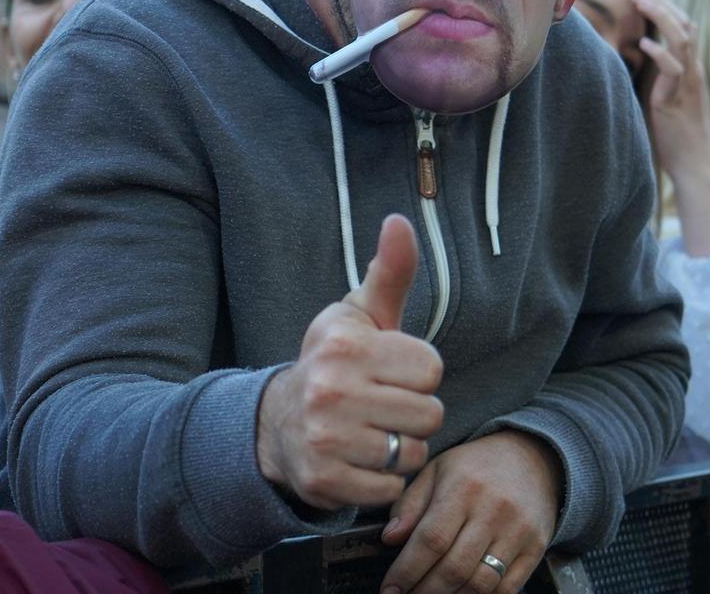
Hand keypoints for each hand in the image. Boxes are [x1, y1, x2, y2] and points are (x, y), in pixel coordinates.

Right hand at [256, 216, 444, 509]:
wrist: (277, 423)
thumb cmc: (335, 363)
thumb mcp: (359, 315)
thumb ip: (390, 272)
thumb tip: (399, 221)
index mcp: (346, 346)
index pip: (432, 369)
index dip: (418, 373)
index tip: (391, 373)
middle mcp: (332, 391)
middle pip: (429, 414)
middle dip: (415, 414)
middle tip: (383, 407)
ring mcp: (325, 439)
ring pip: (413, 454)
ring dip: (402, 449)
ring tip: (373, 433)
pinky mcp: (324, 481)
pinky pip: (391, 489)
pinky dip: (385, 481)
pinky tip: (362, 461)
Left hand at [379, 430, 562, 593]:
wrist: (532, 456)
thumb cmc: (478, 466)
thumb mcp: (437, 470)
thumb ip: (410, 504)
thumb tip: (389, 538)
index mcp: (464, 488)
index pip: (431, 540)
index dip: (406, 571)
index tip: (390, 588)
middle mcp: (494, 510)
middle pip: (454, 568)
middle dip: (423, 591)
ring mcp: (519, 531)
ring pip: (480, 584)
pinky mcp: (535, 547)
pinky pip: (507, 588)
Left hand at [631, 0, 709, 180]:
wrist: (697, 166)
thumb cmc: (683, 138)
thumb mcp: (676, 100)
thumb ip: (668, 80)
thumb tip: (650, 64)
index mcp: (693, 72)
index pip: (687, 29)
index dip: (668, 9)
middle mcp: (694, 74)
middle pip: (686, 27)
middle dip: (662, 6)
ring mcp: (687, 86)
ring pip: (683, 41)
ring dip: (662, 18)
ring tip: (641, 3)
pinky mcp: (676, 101)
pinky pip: (673, 71)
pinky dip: (660, 53)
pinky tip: (644, 43)